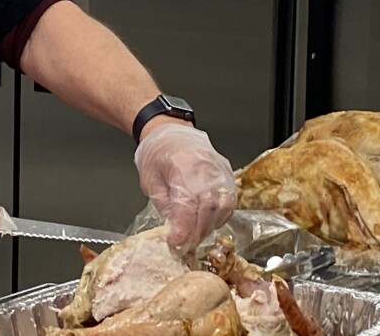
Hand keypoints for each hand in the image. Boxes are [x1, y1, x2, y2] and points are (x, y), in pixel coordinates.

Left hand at [133, 124, 236, 253]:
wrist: (171, 131)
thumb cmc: (157, 153)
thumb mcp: (150, 180)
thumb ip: (164, 205)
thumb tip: (174, 229)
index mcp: (182, 165)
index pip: (187, 204)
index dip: (183, 229)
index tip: (176, 243)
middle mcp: (206, 167)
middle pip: (208, 208)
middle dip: (196, 233)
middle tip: (185, 247)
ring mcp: (220, 170)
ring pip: (223, 207)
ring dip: (209, 226)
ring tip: (195, 237)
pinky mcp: (228, 174)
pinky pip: (229, 201)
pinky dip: (220, 216)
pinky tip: (207, 222)